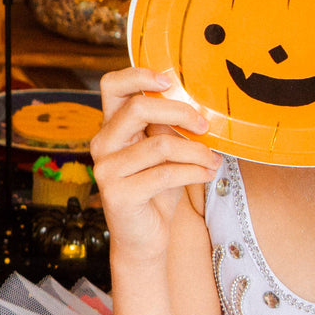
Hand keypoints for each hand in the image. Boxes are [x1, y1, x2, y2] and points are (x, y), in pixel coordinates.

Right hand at [90, 67, 221, 262]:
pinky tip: (207, 175)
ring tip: (212, 161)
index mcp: (111, 127)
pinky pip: (165, 174)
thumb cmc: (156, 191)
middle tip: (204, 126)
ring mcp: (106, 170)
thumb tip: (192, 105)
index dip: (138, 75)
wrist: (144, 239)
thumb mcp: (163, 153)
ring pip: (160, 144)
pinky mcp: (118, 194)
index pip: (112, 86)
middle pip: (137, 108)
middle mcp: (102, 144)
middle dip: (179, 112)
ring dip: (196, 152)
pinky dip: (194, 172)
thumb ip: (166, 128)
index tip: (169, 82)